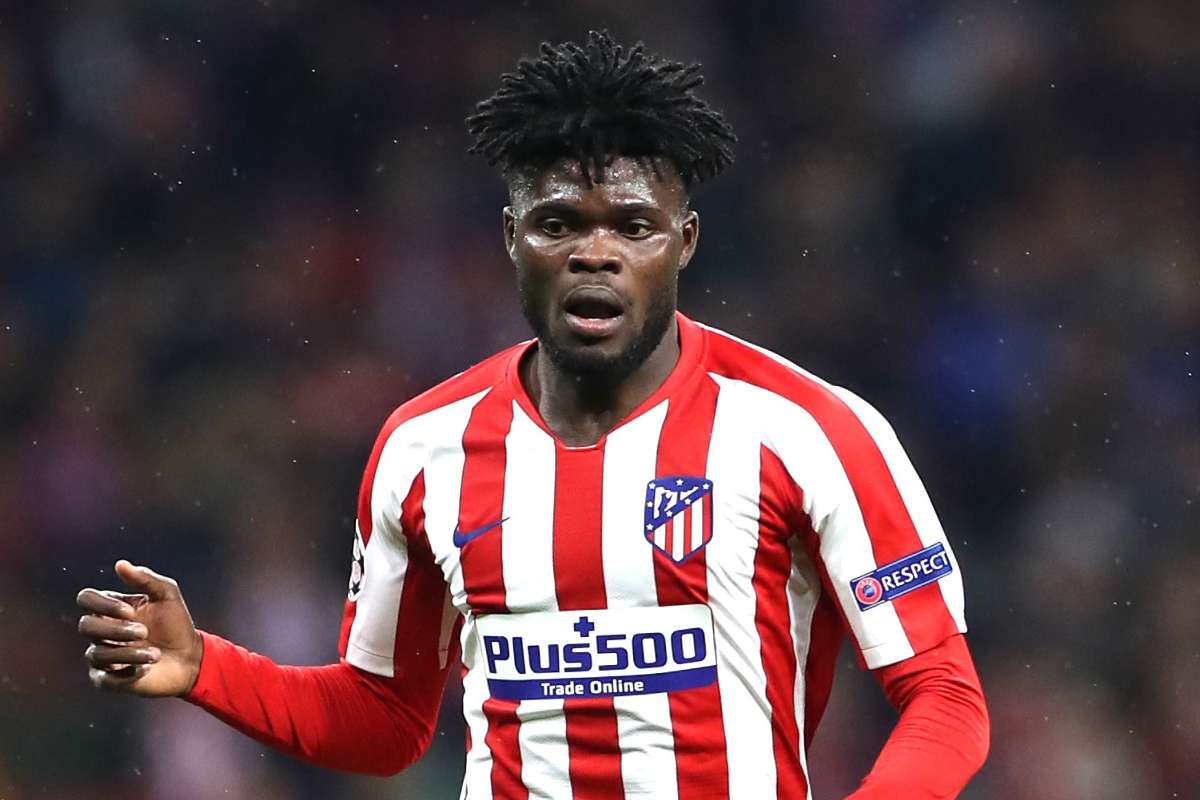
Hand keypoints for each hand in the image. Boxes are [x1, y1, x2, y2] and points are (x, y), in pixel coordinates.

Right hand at [77, 560, 203, 696]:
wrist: (191, 658)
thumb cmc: (177, 625)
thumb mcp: (168, 596)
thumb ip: (146, 579)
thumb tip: (120, 564)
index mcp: (112, 609)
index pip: (86, 598)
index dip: (103, 604)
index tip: (130, 611)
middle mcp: (103, 632)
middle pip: (86, 626)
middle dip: (116, 630)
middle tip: (145, 632)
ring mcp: (104, 657)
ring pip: (96, 654)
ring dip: (128, 653)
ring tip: (155, 654)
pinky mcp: (109, 680)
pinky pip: (103, 679)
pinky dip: (126, 674)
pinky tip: (146, 668)